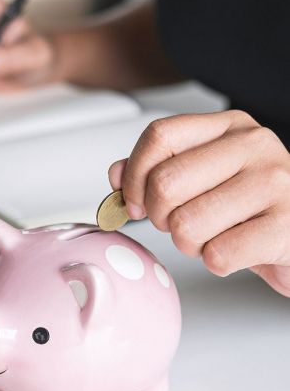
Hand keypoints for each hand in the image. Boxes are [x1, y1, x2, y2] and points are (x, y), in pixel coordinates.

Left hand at [108, 110, 289, 296]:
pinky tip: (235, 251)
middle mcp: (253, 145)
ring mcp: (274, 183)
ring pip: (186, 224)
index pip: (159, 136)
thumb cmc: (248, 208)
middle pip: (164, 183)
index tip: (134, 202)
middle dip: (160, 217)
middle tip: (180, 224)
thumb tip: (117, 175)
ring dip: (189, 244)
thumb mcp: (203, 179)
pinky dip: (216, 263)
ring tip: (213, 237)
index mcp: (228, 127)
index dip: (134, 176)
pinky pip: (217, 254)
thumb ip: (156, 170)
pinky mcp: (286, 225)